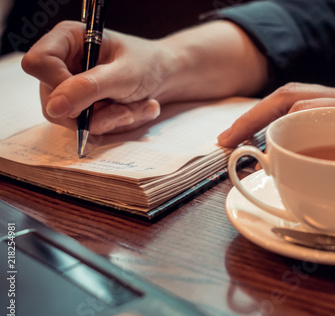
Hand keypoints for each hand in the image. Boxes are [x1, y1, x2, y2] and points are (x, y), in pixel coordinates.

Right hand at [22, 20, 267, 134]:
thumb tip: (55, 107)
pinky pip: (89, 129)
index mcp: (68, 40)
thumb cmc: (148, 65)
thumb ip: (89, 88)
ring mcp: (71, 89)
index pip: (38, 63)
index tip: (88, 95)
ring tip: (136, 106)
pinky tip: (135, 110)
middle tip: (124, 107)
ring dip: (111, 120)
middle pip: (52, 101)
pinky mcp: (83, 108)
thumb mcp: (123, 75)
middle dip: (93, 111)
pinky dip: (116, 124)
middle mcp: (63, 64)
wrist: (168, 77)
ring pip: (72, 120)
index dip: (58, 84)